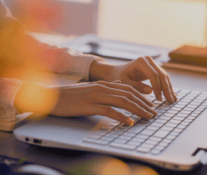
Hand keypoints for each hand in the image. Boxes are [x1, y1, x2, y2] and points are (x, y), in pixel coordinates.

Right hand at [15, 81, 157, 124]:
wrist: (52, 97)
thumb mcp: (90, 88)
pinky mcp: (89, 105)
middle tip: (154, 113)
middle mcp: (102, 87)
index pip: (128, 89)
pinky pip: (109, 110)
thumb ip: (105, 87)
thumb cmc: (71, 95)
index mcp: (103, 84)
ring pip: (123, 101)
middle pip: (129, 94)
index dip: (141, 97)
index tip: (151, 106)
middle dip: (144, 104)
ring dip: (138, 110)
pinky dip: (121, 116)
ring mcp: (96, 95)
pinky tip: (129, 122)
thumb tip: (118, 86)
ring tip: (147, 117)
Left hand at [89, 56, 176, 101]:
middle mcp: (148, 60)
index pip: (153, 75)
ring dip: (169, 88)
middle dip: (167, 89)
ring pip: (164, 76)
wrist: (114, 72)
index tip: (159, 100)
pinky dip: (167, 87)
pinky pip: (163, 78)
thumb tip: (151, 91)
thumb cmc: (117, 77)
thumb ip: (136, 87)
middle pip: (161, 75)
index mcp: (141, 62)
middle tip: (171, 101)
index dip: (158, 88)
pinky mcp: (153, 69)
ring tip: (173, 100)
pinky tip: (172, 95)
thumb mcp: (124, 83)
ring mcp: (152, 64)